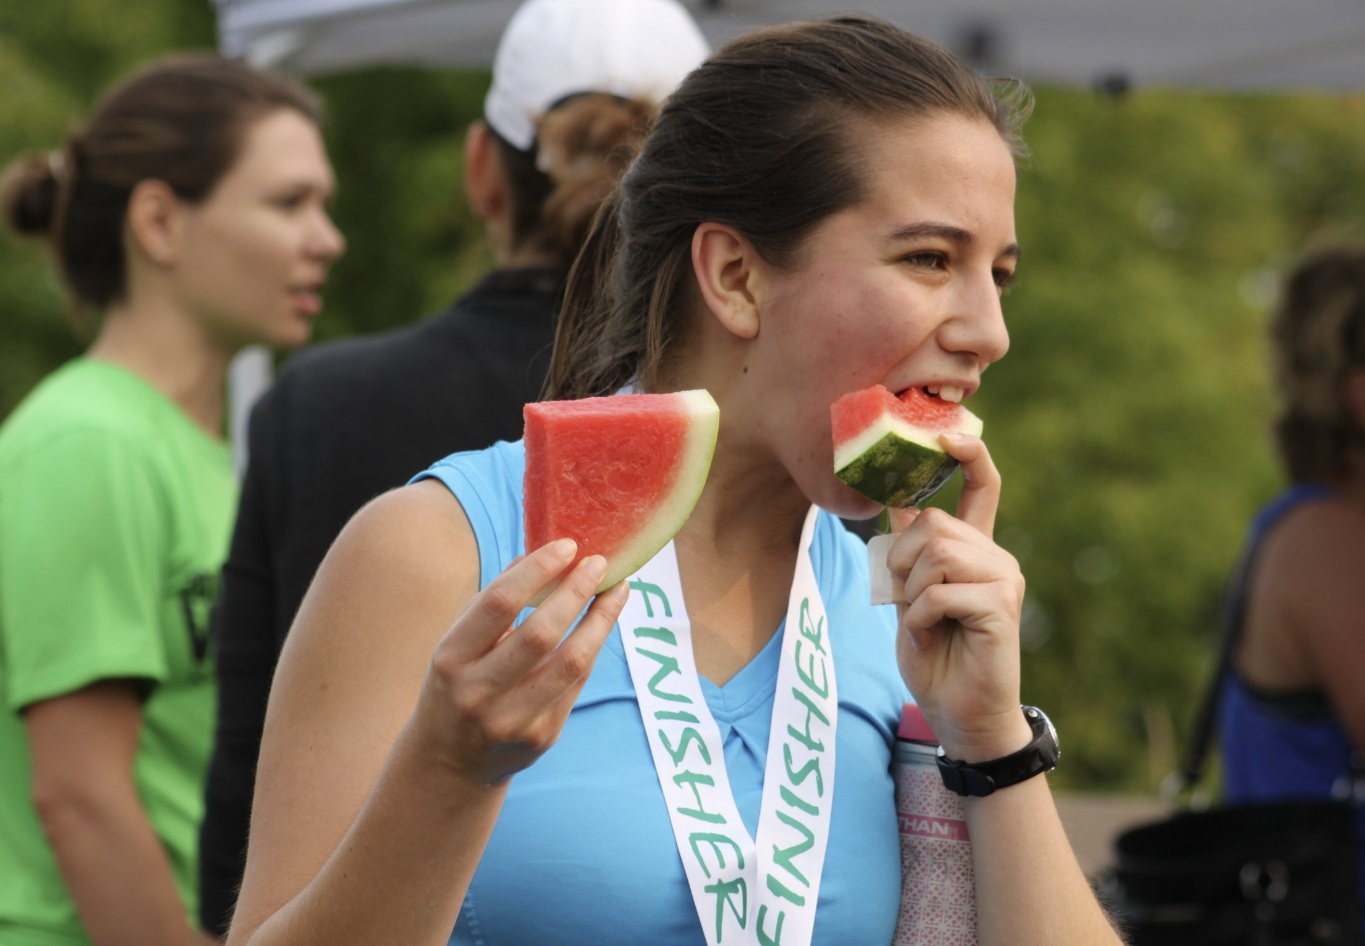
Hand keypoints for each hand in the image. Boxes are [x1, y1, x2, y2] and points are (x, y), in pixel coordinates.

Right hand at [412, 539, 628, 785]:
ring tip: (617, 590)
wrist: (449, 763)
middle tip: (599, 563)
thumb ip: (494, 603)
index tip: (568, 545)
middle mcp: (477, 693)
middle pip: (540, 633)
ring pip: (572, 662)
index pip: (499, 604)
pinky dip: (592, 647)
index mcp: (449, 659)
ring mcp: (511, 720)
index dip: (538, 570)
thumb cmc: (457, 684)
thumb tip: (540, 553)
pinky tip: (602, 624)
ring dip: (601, 620)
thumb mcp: (458, 645)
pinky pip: (577, 683)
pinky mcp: (542, 736)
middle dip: (575, 591)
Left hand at [888, 434, 1029, 762]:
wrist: (961, 713)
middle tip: (905, 599)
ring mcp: (1004, 580)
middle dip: (902, 560)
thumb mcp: (912, 595)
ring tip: (921, 620)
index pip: (983, 487)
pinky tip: (928, 636)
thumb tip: (896, 498)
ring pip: (936, 554)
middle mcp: (997, 557)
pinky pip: (940, 593)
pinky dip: (919, 617)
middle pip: (934, 524)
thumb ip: (910, 552)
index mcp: (976, 550)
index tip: (948, 436)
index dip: (969, 456)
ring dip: (911, 591)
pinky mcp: (1000, 607)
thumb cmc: (936, 656)